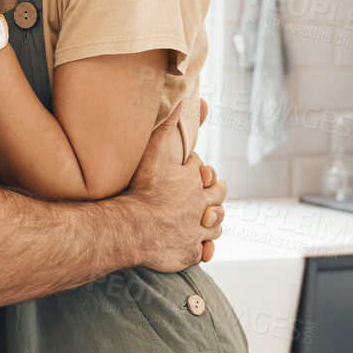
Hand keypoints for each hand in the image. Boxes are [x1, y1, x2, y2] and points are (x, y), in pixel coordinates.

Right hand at [126, 99, 226, 270]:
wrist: (133, 227)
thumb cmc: (144, 189)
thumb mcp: (156, 151)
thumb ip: (170, 124)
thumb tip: (183, 98)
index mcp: (197, 181)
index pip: (206, 170)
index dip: (201, 170)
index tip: (194, 171)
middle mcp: (202, 206)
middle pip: (219, 197)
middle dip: (214, 194)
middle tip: (204, 195)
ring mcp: (197, 231)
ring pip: (215, 226)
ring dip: (210, 222)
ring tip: (201, 220)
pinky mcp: (190, 253)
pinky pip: (203, 252)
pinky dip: (203, 249)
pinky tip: (198, 246)